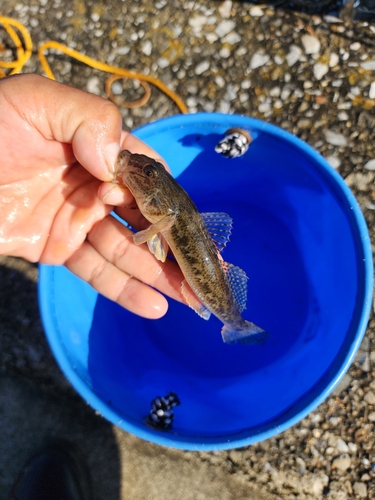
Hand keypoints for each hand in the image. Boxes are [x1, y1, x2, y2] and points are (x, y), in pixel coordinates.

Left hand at [0, 74, 182, 317]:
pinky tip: (154, 306)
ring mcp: (79, 219)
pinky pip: (97, 271)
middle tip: (208, 275)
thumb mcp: (37, 102)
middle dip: (179, 248)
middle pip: (148, 220)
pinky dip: (125, 289)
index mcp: (99, 149)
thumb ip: (89, 119)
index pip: (150, 177)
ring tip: (192, 299)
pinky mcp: (59, 247)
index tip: (190, 229)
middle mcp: (96, 185)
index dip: (172, 203)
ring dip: (161, 276)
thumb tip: (115, 168)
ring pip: (129, 251)